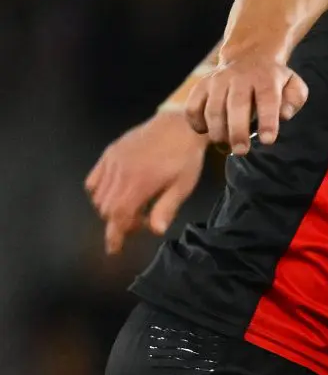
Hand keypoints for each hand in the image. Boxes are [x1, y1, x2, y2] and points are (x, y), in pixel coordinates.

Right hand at [86, 111, 210, 254]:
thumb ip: (167, 208)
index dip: (115, 235)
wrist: (179, 124)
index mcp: (139, 184)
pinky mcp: (109, 154)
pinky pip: (93, 180)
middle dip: (120, 222)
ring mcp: (111, 162)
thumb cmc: (185, 157)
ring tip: (132, 208)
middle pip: (107, 209)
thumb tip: (156, 231)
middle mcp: (120, 173)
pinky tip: (116, 193)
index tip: (114, 250)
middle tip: (140, 223)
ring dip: (111, 209)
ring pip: (99, 197)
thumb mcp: (183, 186)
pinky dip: (99, 192)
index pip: (119, 216)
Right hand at [187, 56, 307, 155]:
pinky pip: (193, 107)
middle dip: (237, 131)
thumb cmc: (274, 80)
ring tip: (226, 148)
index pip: (268, 99)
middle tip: (240, 151)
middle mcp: (239, 77)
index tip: (268, 140)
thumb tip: (283, 115)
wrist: (249, 56)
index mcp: (266, 78)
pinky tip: (207, 132)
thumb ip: (294, 100)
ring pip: (212, 108)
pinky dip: (196, 123)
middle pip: (236, 105)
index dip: (268, 121)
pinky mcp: (201, 86)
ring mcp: (217, 81)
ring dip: (217, 132)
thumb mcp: (293, 85)